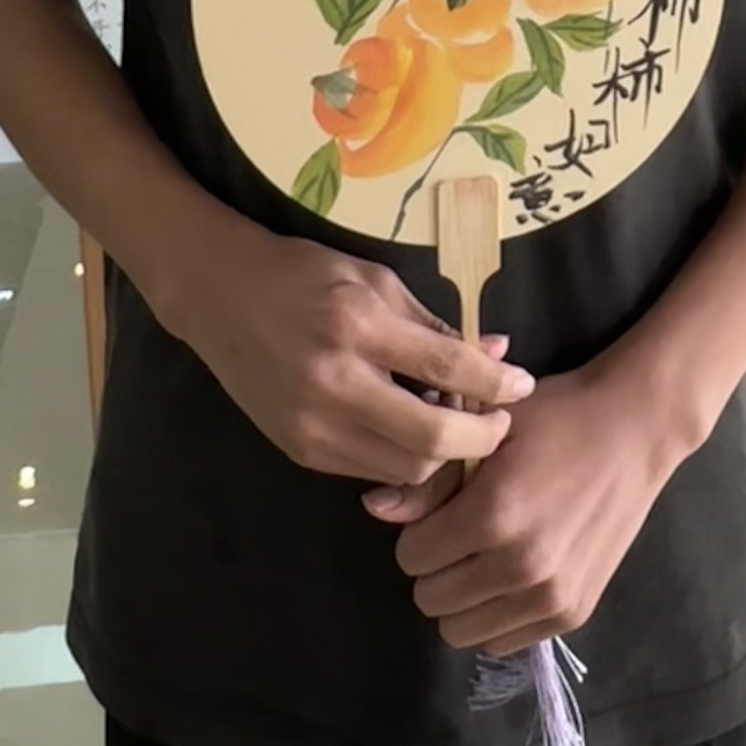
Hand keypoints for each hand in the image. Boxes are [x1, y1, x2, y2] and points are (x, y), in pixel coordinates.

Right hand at [166, 221, 532, 485]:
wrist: (222, 297)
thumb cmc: (305, 274)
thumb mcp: (375, 281)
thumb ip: (433, 325)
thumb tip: (497, 353)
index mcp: (358, 325)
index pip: (446, 366)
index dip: (495, 382)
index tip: (523, 384)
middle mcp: (334, 382)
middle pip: (431, 437)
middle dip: (480, 438)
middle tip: (501, 423)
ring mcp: (313, 425)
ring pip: (406, 467)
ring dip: (444, 455)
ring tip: (458, 426)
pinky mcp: (300, 451)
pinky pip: (372, 471)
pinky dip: (404, 459)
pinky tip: (414, 433)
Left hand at [363, 360, 681, 654]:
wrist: (634, 429)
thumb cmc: (555, 417)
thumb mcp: (488, 431)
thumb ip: (430, 477)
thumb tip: (373, 508)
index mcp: (492, 514)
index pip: (411, 557)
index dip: (418, 530)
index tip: (441, 510)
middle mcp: (520, 565)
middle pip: (429, 599)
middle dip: (435, 565)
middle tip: (461, 533)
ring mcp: (549, 595)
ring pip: (460, 630)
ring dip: (462, 596)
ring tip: (485, 555)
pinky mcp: (572, 613)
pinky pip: (500, 642)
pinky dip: (495, 614)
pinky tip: (514, 573)